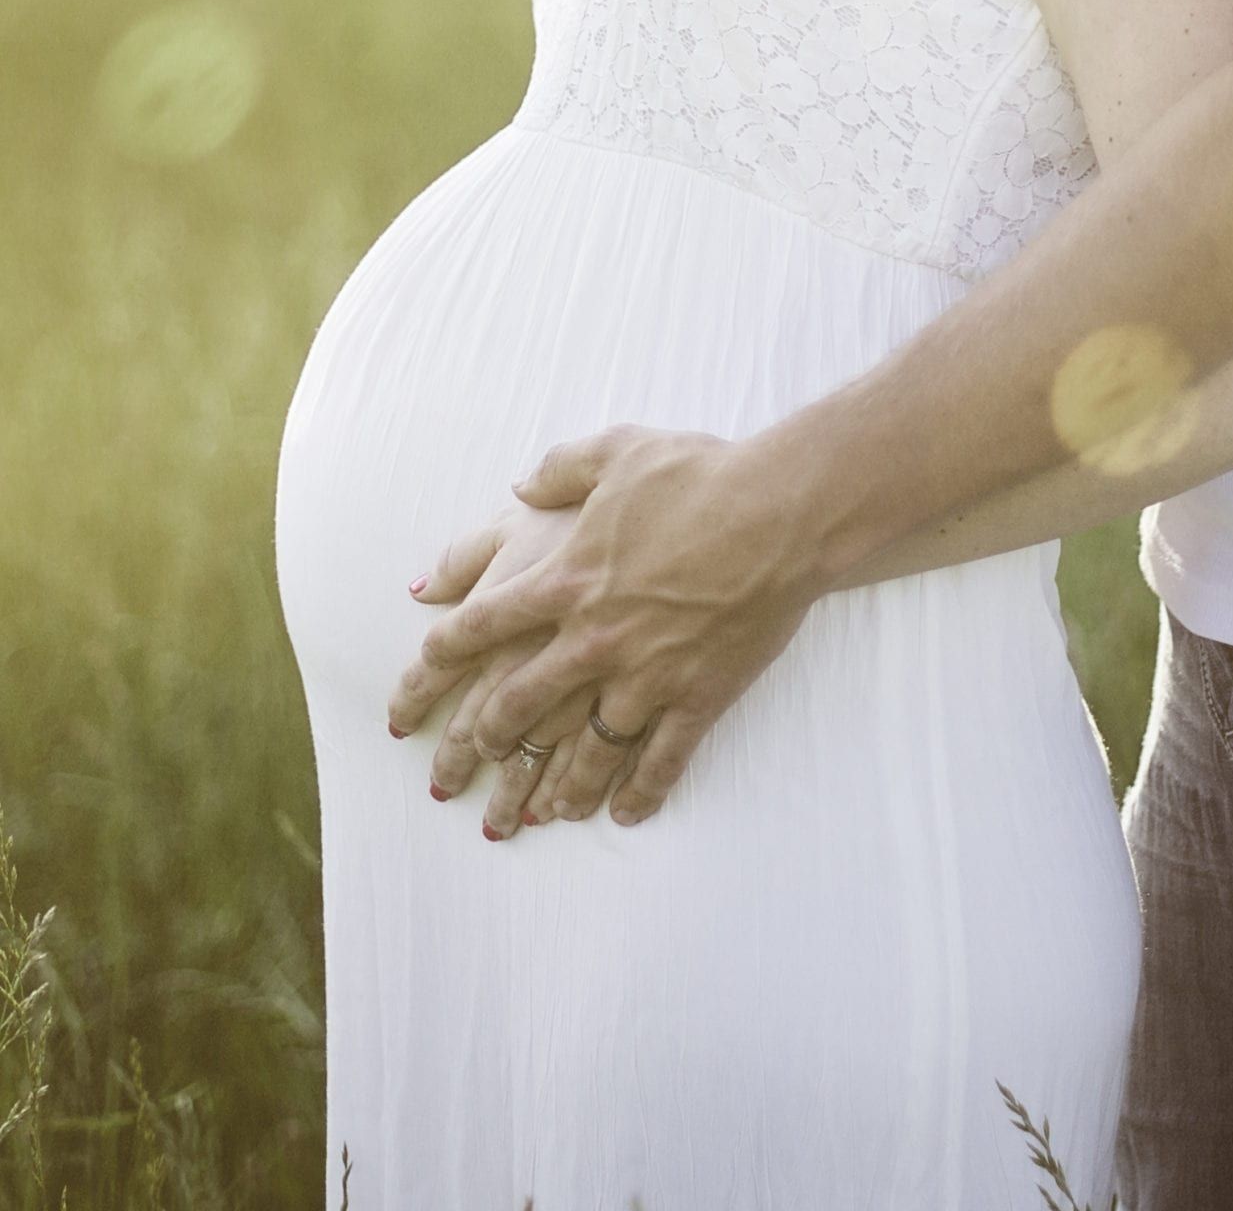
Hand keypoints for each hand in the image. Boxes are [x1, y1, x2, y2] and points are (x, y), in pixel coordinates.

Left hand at [386, 425, 824, 826]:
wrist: (781, 512)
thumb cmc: (699, 476)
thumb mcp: (616, 452)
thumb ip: (558, 471)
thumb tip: (518, 488)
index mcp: (566, 579)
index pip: (482, 627)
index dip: (440, 657)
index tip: (419, 679)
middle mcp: (594, 638)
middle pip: (520, 703)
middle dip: (487, 739)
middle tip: (470, 764)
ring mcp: (646, 676)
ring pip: (585, 750)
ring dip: (558, 786)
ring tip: (542, 812)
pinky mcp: (697, 698)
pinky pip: (659, 761)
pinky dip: (639, 793)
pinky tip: (623, 813)